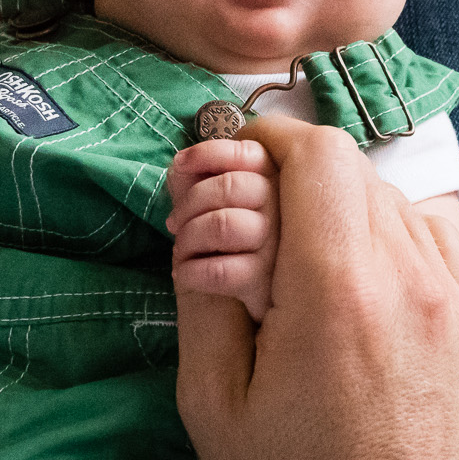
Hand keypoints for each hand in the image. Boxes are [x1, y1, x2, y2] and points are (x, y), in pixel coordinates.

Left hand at [164, 137, 280, 320]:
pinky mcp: (266, 281)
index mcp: (275, 181)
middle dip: (188, 204)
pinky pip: (219, 270)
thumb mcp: (218, 207)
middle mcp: (283, 208)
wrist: (250, 307)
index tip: (180, 164)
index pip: (248, 152)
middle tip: (175, 224)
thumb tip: (180, 165)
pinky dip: (191, 272)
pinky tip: (185, 274)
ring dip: (188, 239)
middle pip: (228, 186)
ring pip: (222, 225)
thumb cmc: (233, 246)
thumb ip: (200, 180)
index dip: (207, 153)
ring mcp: (278, 245)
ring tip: (183, 250)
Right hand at [175, 115, 458, 459]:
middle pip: (357, 169)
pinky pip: (442, 239)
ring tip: (303, 263)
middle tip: (252, 223)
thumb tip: (207, 210)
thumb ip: (206, 288)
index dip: (268, 143)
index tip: (234, 166)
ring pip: (401, 198)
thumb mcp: (211, 401)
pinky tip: (362, 279)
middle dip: (296, 179)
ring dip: (347, 207)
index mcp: (341, 293)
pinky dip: (397, 235)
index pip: (318, 155)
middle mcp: (415, 282)